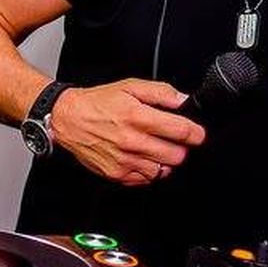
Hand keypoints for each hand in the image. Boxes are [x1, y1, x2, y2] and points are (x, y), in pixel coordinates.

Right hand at [49, 79, 205, 185]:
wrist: (69, 119)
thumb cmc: (98, 103)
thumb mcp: (131, 87)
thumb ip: (161, 92)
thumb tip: (183, 99)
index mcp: (138, 117)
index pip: (180, 131)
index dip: (196, 133)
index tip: (198, 134)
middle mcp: (132, 141)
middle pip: (177, 155)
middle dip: (181, 148)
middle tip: (175, 140)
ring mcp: (125, 161)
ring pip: (164, 170)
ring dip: (166, 160)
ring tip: (157, 148)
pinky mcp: (117, 175)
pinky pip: (147, 180)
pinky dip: (151, 171)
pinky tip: (144, 157)